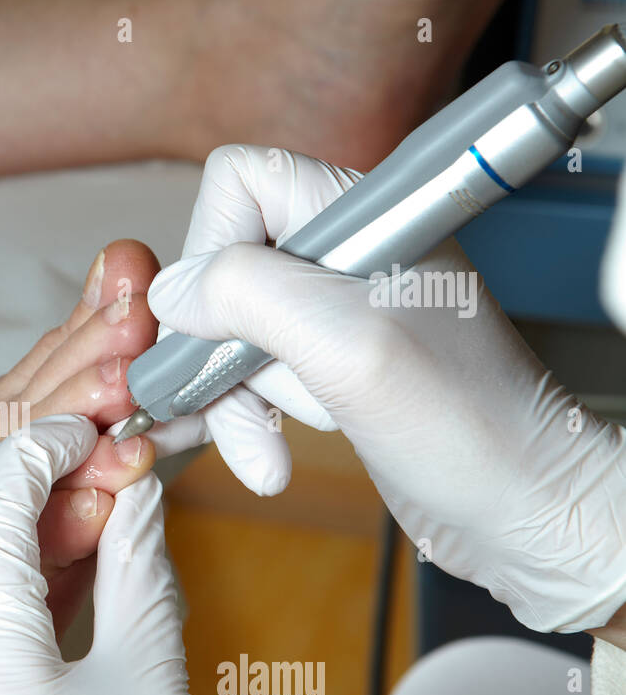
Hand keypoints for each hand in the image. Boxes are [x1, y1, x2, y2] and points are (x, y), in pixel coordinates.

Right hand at [146, 144, 625, 632]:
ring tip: (269, 445)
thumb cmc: (472, 429)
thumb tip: (172, 291)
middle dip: (217, 349)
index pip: (243, 183)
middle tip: (234, 396)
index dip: (210, 246)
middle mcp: (345, 256)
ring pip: (228, 333)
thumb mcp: (348, 347)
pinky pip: (252, 378)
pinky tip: (269, 459)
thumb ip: (250, 296)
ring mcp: (334, 312)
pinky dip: (249, 422)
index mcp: (365, 218)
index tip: (214, 322)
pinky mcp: (327, 365)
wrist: (521, 511)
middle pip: (222, 268)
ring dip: (235, 400)